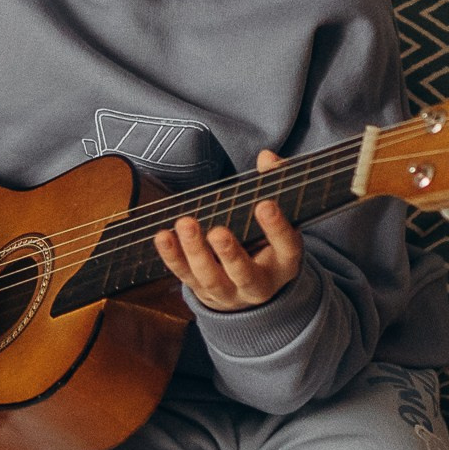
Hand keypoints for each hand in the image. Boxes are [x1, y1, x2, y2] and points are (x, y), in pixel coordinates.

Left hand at [154, 152, 301, 313]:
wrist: (253, 286)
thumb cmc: (268, 241)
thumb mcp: (280, 218)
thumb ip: (276, 184)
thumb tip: (267, 157)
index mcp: (285, 262)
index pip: (286, 246)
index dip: (277, 228)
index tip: (265, 205)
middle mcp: (258, 284)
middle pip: (244, 274)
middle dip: (230, 253)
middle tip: (217, 231)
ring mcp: (229, 292)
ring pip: (211, 278)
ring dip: (195, 252)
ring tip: (185, 224)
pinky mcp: (203, 291)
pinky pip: (185, 275)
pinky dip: (172, 256)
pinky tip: (162, 236)